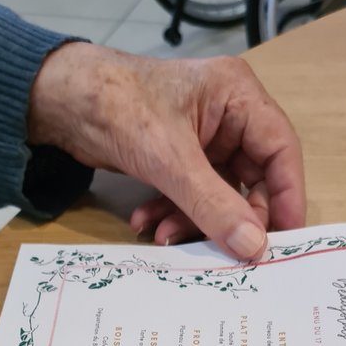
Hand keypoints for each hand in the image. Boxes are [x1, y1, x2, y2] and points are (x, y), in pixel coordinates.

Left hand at [29, 43, 304, 260]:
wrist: (59, 100)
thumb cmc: (116, 106)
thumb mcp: (169, 161)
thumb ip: (213, 205)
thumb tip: (253, 246)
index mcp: (238, 96)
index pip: (281, 150)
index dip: (287, 196)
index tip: (285, 239)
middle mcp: (227, 114)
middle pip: (252, 178)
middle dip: (229, 217)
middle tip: (222, 250)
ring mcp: (202, 138)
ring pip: (217, 193)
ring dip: (192, 220)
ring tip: (165, 236)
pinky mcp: (177, 156)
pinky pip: (190, 194)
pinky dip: (172, 212)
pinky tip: (147, 223)